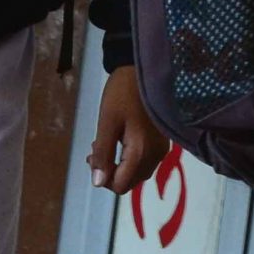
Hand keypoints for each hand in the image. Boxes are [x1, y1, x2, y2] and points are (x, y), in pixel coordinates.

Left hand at [86, 67, 167, 193]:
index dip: (103, 178)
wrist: (143, 69)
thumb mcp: (107, 122)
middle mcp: (156, 155)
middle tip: (94, 151)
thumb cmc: (122, 93)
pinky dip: (128, 157)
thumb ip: (103, 154)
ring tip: (102, 145)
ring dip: (118, 165)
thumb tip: (98, 182)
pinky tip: (118, 141)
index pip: (121, 185)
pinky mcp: (161, 141)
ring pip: (137, 172)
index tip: (91, 157)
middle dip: (110, 172)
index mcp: (142, 152)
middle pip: (130, 181)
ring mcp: (161, 149)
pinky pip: (144, 160)